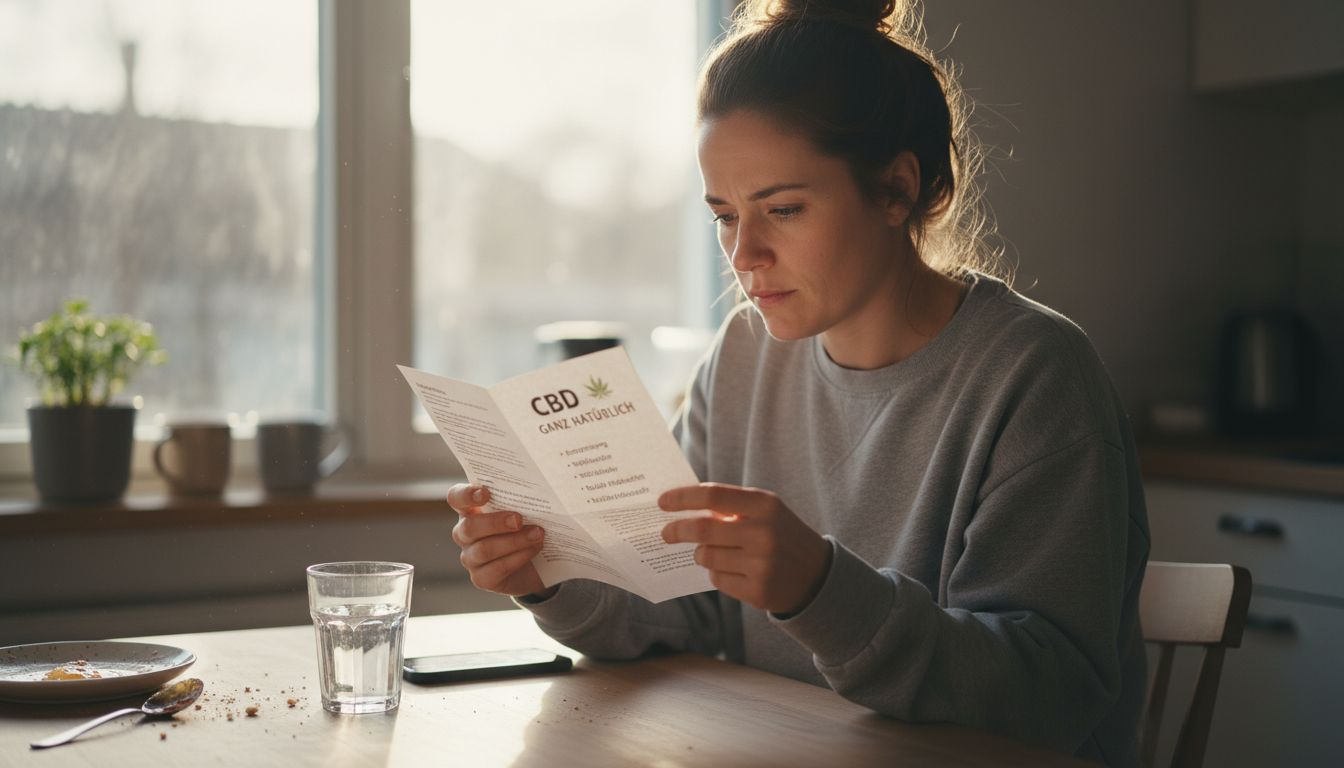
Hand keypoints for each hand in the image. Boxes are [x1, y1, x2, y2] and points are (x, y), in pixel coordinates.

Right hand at [448, 484, 554, 598]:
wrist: (536, 564)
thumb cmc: (526, 527)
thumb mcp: (521, 510)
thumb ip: (519, 499)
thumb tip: (537, 489)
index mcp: (470, 510)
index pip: (456, 498)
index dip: (466, 495)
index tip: (485, 493)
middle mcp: (464, 534)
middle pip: (469, 527)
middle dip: (495, 522)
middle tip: (519, 520)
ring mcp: (470, 558)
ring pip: (484, 550)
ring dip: (514, 541)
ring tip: (537, 534)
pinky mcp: (482, 578)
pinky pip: (497, 568)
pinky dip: (518, 557)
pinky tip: (534, 549)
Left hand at [659, 483, 831, 614]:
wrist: (817, 575)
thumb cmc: (781, 535)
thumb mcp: (766, 511)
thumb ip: (731, 506)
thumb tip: (683, 508)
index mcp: (765, 505)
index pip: (714, 495)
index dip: (683, 498)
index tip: (663, 501)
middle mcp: (764, 533)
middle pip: (703, 530)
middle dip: (678, 531)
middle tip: (666, 533)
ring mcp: (761, 564)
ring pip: (707, 558)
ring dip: (701, 554)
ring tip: (713, 552)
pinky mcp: (757, 591)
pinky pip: (718, 579)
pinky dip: (717, 573)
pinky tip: (734, 570)